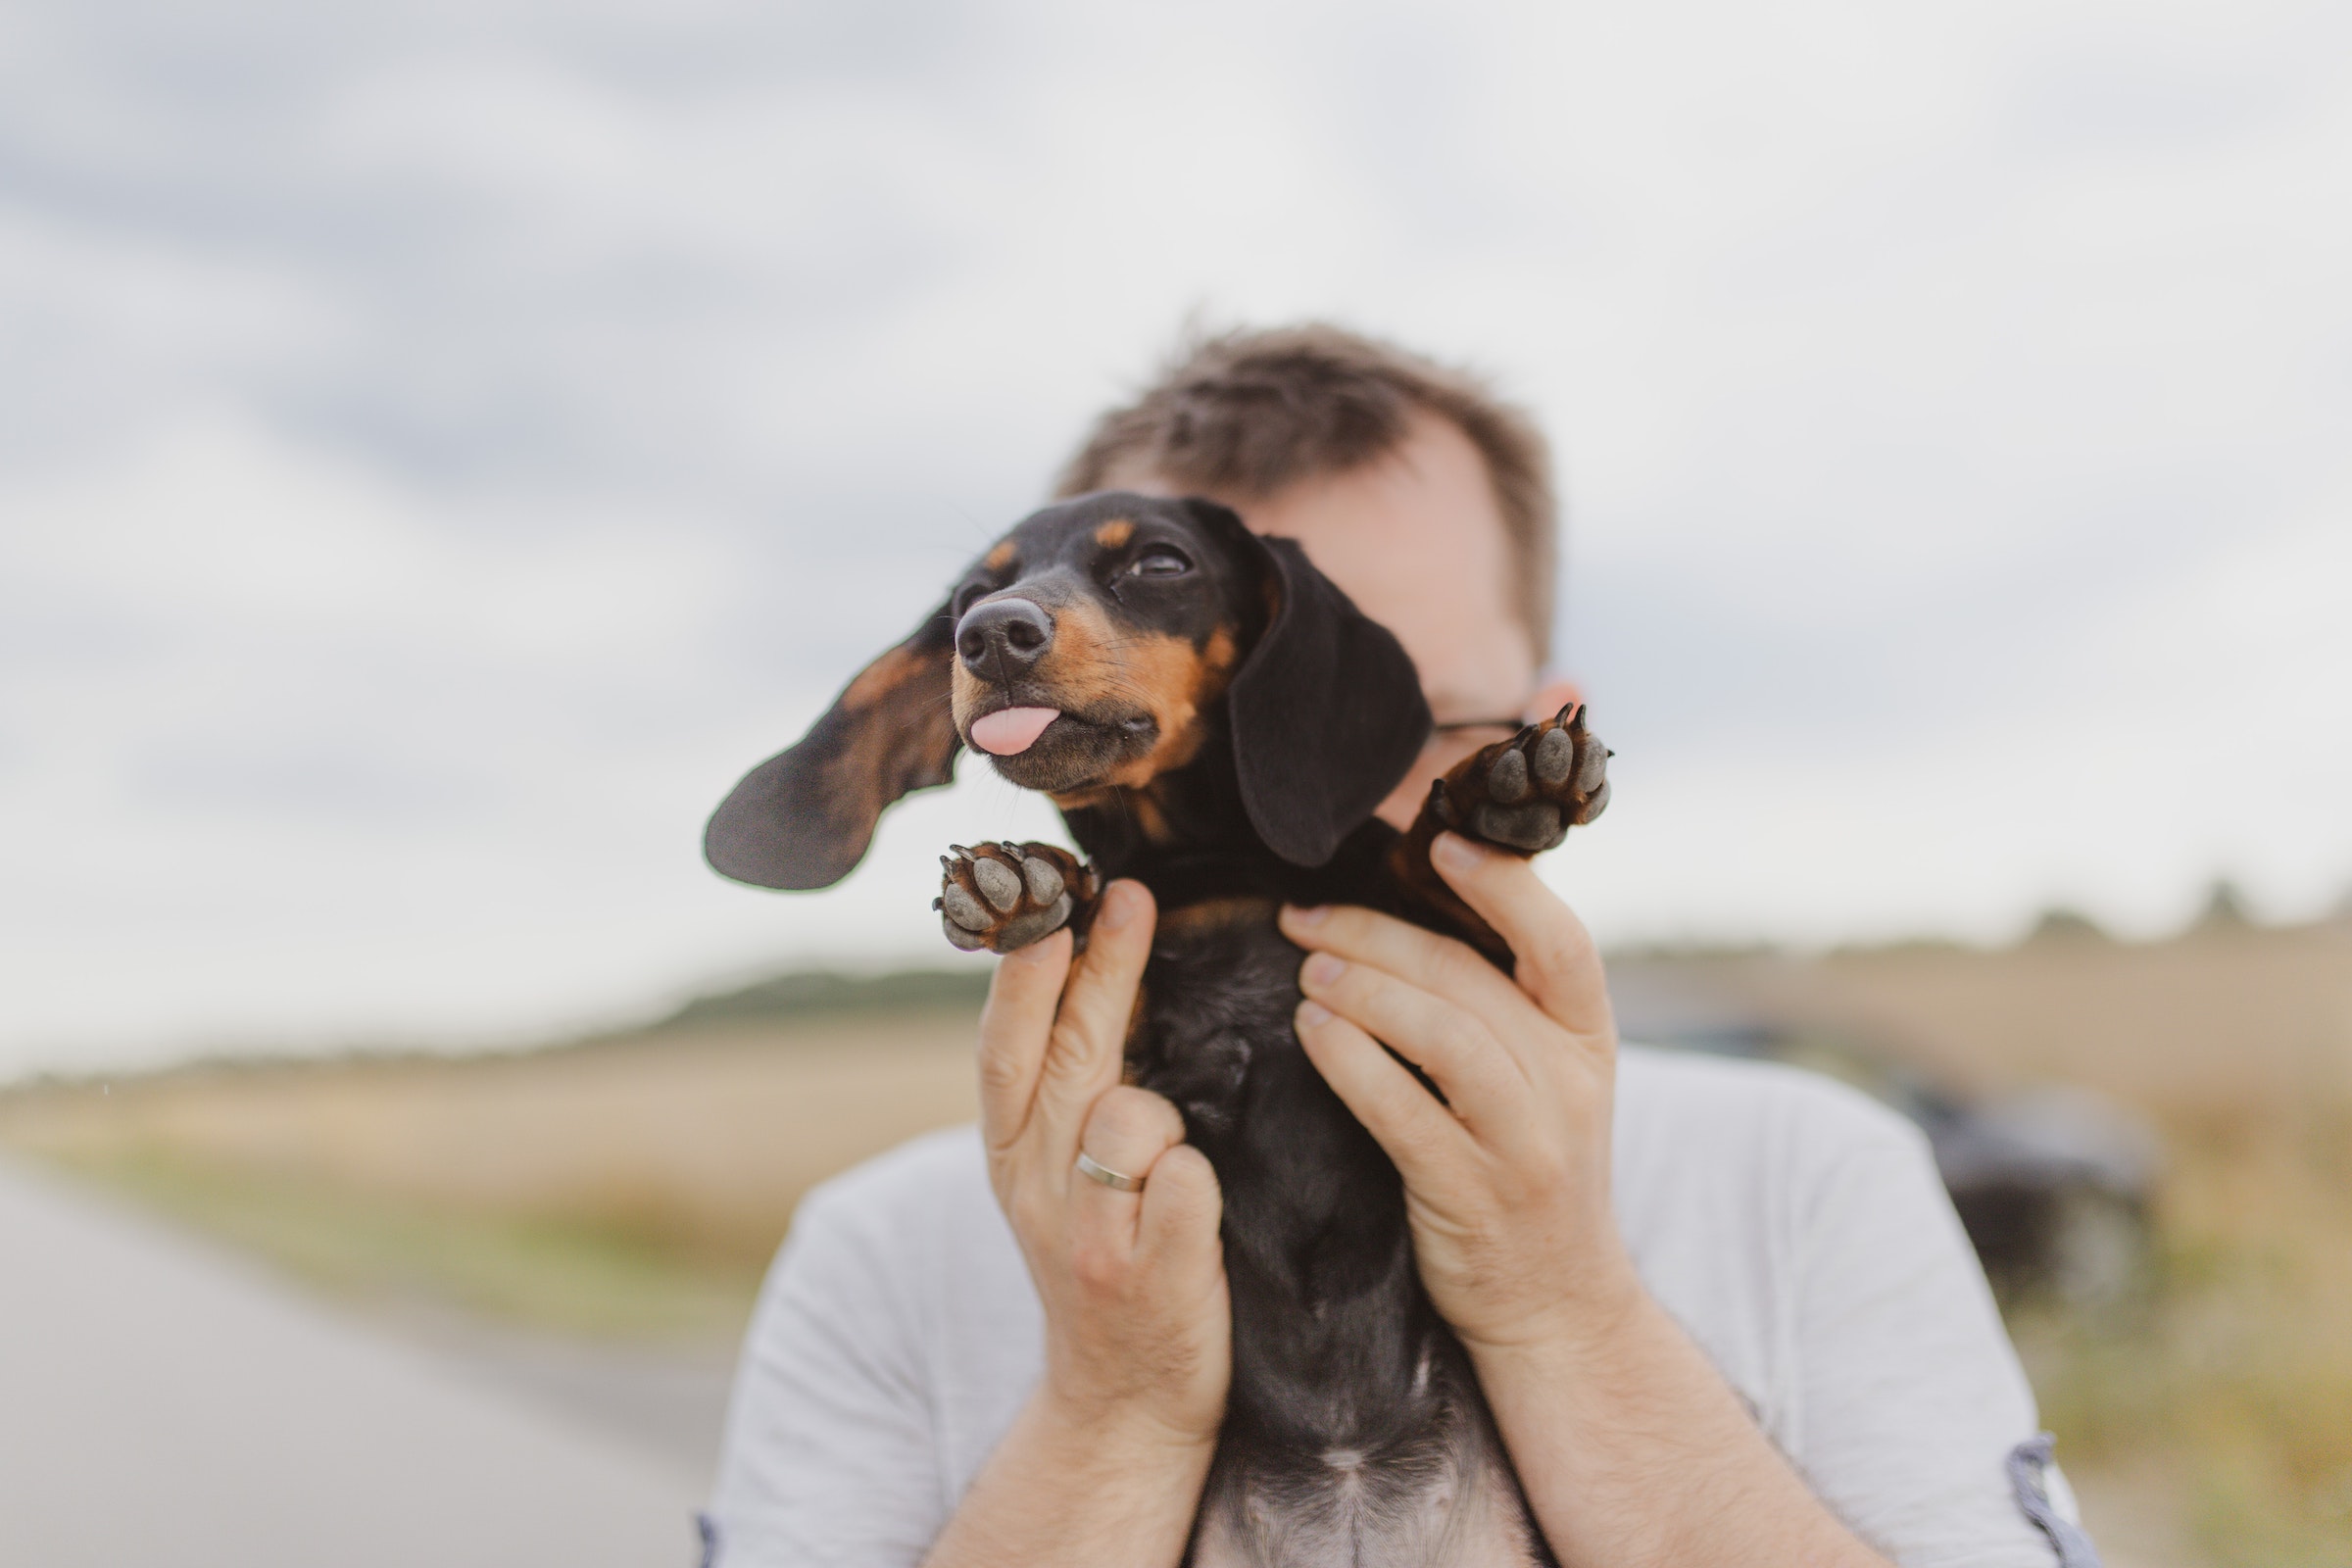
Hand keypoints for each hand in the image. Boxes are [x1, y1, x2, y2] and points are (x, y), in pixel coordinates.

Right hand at [977, 879, 1229, 1445]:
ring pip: (1132, 1117)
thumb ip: (1067, 1086)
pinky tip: (1195, 1212)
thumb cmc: (1108, 1260)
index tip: (1053, 900)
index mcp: (1009, 1156)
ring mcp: (1091, 1237)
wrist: (1122, 1404)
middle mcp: (1036, 1190)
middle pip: (1067, 1059)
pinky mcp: (1151, 1277)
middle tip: (1130, 897)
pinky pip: (1186, 1183)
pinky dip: (1198, 1182)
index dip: (1024, 973)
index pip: (1005, 1048)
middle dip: (1097, 970)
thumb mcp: (1058, 1176)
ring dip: (1163, 1120)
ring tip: (1169, 1170)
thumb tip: (1085, 958)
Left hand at [1279, 832, 1637, 1355]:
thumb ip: (1504, 1009)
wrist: (1559, 1311)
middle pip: (1473, 980)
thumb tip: (1417, 913)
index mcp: (1589, 1042)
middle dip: (1380, 935)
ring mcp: (1526, 1144)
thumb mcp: (1549, 1085)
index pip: (1563, 943)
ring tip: (1305, 970)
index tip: (1437, 846)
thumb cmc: (1529, 1175)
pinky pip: (1406, 1114)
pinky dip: (1353, 1063)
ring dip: (1365, 991)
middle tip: (1306, 916)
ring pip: (1445, 1037)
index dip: (1504, 887)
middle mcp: (1569, 1085)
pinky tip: (1312, 1034)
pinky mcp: (1473, 1196)